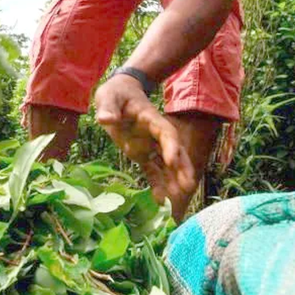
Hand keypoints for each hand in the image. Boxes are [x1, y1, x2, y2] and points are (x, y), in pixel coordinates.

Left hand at [94, 75, 197, 209]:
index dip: (171, 146)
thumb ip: (108, 108)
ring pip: (165, 164)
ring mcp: (149, 145)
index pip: (165, 133)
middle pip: (173, 151)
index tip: (172, 160)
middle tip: (188, 185)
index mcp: (150, 118)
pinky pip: (152, 170)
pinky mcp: (141, 154)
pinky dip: (157, 184)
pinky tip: (161, 201)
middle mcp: (154, 134)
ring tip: (178, 198)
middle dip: (181, 167)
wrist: (118, 94)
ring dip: (173, 180)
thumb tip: (106, 120)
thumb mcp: (109, 96)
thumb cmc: (116, 93)